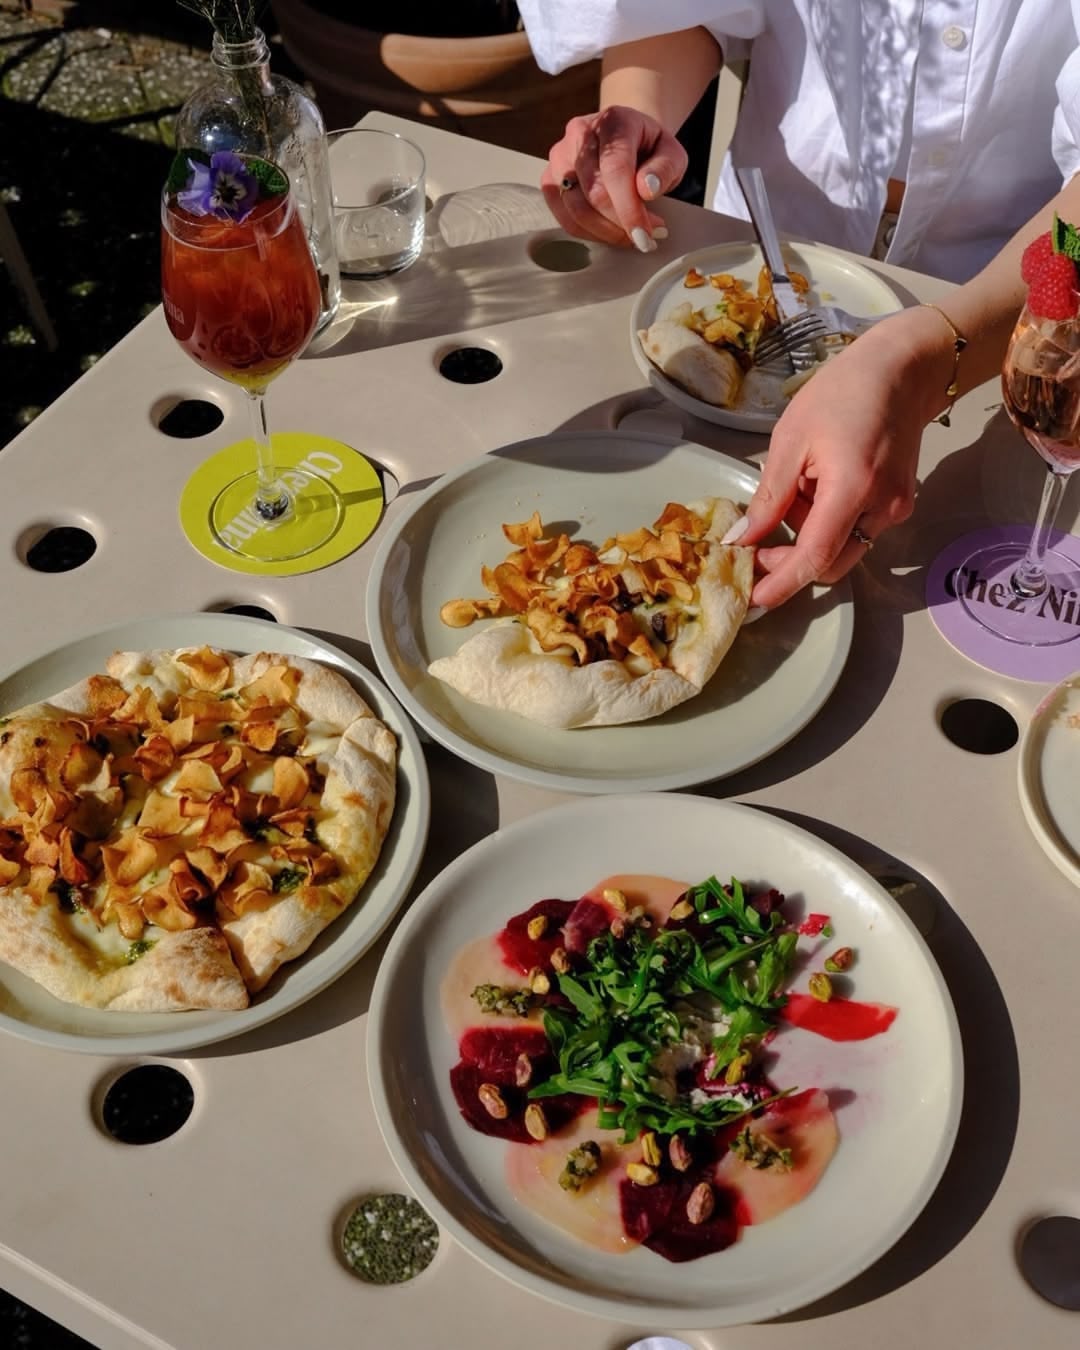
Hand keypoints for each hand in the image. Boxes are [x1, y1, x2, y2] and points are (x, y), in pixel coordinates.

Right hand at [540, 106, 686, 248]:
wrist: (625, 138)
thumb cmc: (649, 148)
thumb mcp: (672, 153)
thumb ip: (665, 168)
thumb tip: (647, 188)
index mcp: (613, 121)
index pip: (615, 169)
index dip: (629, 208)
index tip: (644, 235)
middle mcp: (579, 134)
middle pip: (594, 193)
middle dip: (621, 224)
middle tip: (645, 238)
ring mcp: (560, 157)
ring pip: (577, 211)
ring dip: (607, 233)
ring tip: (630, 234)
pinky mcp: (550, 180)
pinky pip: (566, 219)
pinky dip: (590, 234)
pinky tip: (610, 231)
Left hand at [736, 314, 942, 608]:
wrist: (903, 370)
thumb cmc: (843, 393)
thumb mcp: (792, 440)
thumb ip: (769, 498)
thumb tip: (744, 540)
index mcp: (852, 489)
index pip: (814, 557)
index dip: (781, 583)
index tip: (753, 601)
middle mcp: (882, 509)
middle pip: (830, 565)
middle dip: (791, 562)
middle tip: (757, 541)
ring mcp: (896, 509)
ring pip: (842, 550)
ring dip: (810, 538)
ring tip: (796, 491)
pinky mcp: (900, 504)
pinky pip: (857, 532)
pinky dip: (830, 524)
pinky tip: (818, 487)